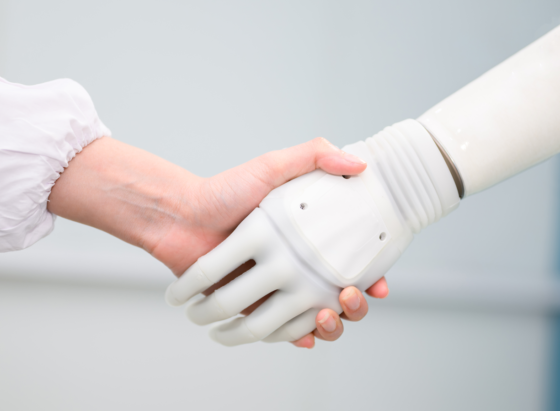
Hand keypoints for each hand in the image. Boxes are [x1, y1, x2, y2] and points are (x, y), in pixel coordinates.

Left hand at [49, 136, 387, 346]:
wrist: (180, 217)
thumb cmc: (226, 190)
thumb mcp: (273, 166)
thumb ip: (314, 156)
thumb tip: (359, 162)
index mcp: (308, 239)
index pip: (352, 262)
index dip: (373, 276)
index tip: (380, 282)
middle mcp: (295, 268)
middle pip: (339, 298)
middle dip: (354, 308)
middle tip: (349, 299)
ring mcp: (274, 290)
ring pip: (314, 320)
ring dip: (329, 328)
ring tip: (326, 319)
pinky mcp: (250, 308)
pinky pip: (278, 331)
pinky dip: (294, 339)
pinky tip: (303, 338)